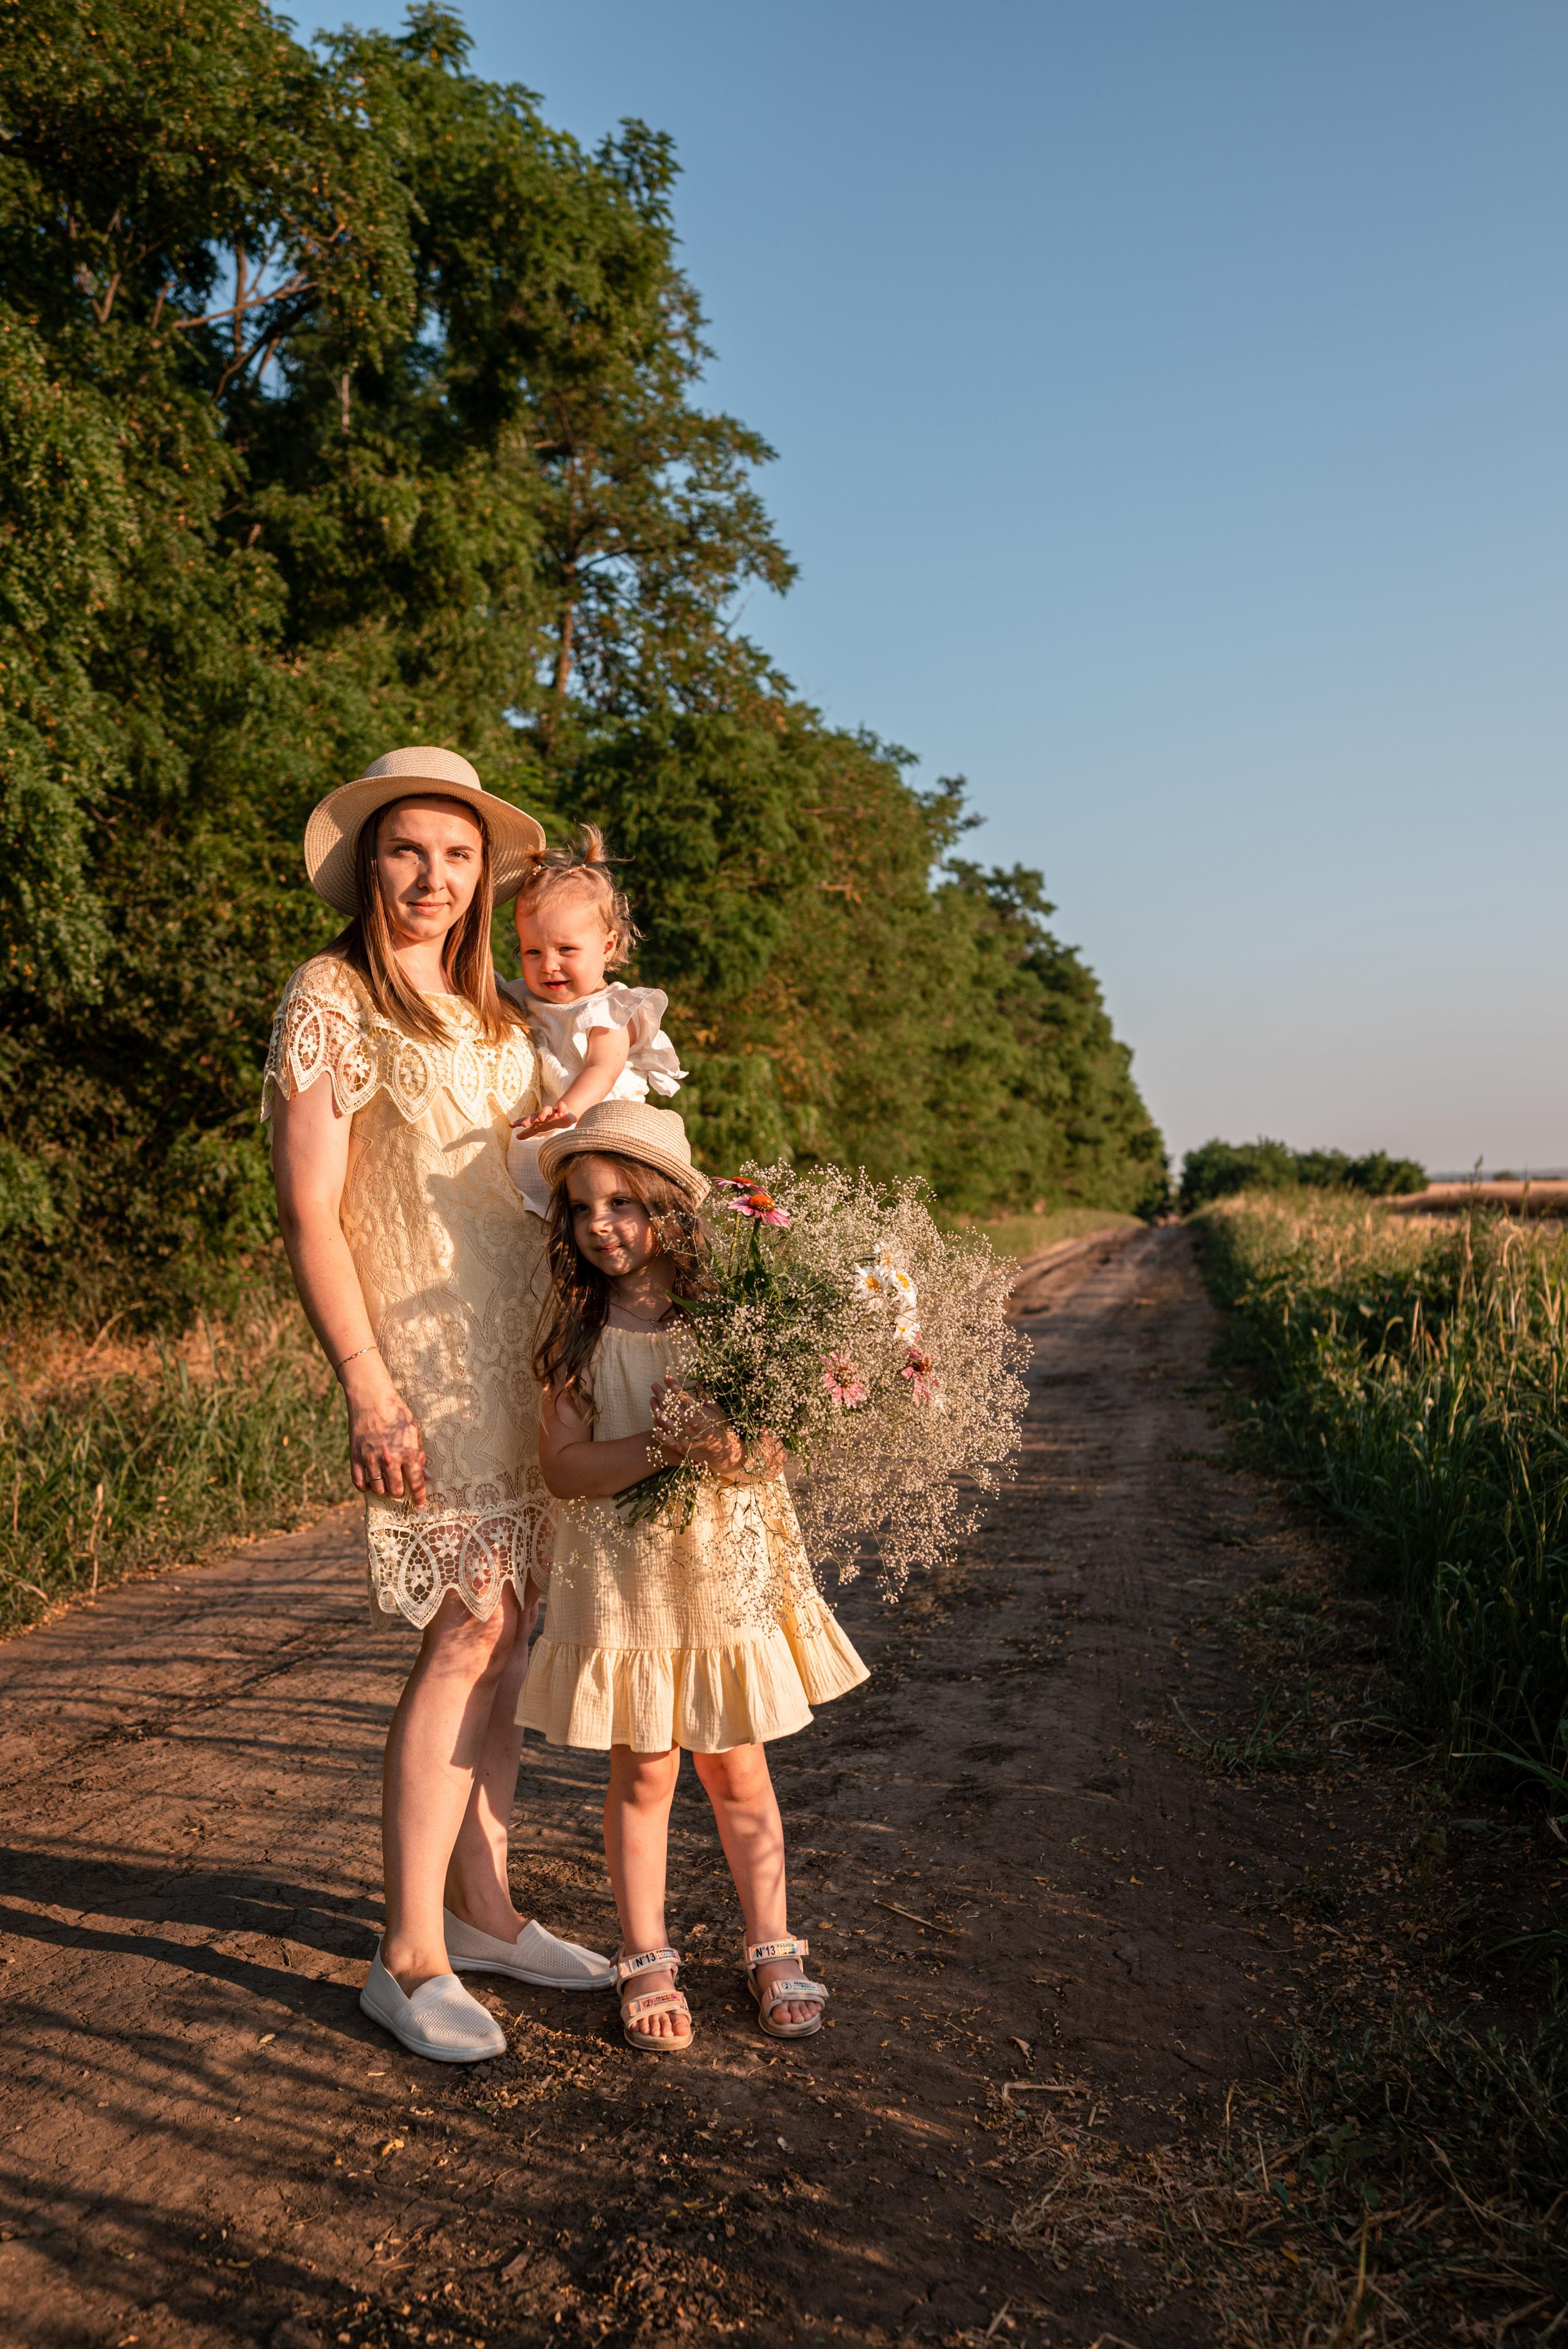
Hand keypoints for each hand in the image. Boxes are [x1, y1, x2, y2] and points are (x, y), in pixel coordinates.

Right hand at [344, 1366, 427, 1504]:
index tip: (419, 1505)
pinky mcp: (355, 1457)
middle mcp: (389, 1459)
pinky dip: (365, 1487)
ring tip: (386, 1483)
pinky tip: (370, 1483)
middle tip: (401, 1486)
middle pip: (396, 1490)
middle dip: (400, 1492)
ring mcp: (370, 1459)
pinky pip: (359, 1483)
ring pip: (378, 1489)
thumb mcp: (414, 1431)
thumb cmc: (396, 1412)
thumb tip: (426, 1476)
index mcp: (407, 1452)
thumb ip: (419, 1454)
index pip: (416, 1483)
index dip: (419, 1497)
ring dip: (383, 1489)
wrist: (371, 1399)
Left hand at [510, 1103, 576, 1139]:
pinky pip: (562, 1106)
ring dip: (543, 1113)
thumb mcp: (538, 1128)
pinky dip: (561, 1109)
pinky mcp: (562, 1110)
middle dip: (529, 1119)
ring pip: (547, 1109)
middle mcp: (543, 1114)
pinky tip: (560, 1114)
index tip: (510, 1125)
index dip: (518, 1122)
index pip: (526, 1120)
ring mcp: (553, 1111)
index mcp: (537, 1119)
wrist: (564, 1115)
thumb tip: (517, 1137)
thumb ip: (528, 1132)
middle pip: (534, 1115)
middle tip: (524, 1125)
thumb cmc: (549, 1122)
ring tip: (541, 1119)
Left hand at [650, 1383, 780, 1482]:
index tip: (666, 1377)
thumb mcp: (718, 1411)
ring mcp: (682, 1437)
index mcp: (697, 1415)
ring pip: (664, 1420)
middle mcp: (687, 1425)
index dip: (673, 1386)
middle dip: (661, 1394)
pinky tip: (654, 1421)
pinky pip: (664, 1438)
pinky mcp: (680, 1447)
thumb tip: (698, 1383)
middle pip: (670, 1407)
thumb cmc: (723, 1430)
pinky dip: (657, 1429)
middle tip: (654, 1385)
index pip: (681, 1397)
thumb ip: (706, 1397)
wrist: (725, 1454)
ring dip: (656, 1408)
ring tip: (651, 1399)